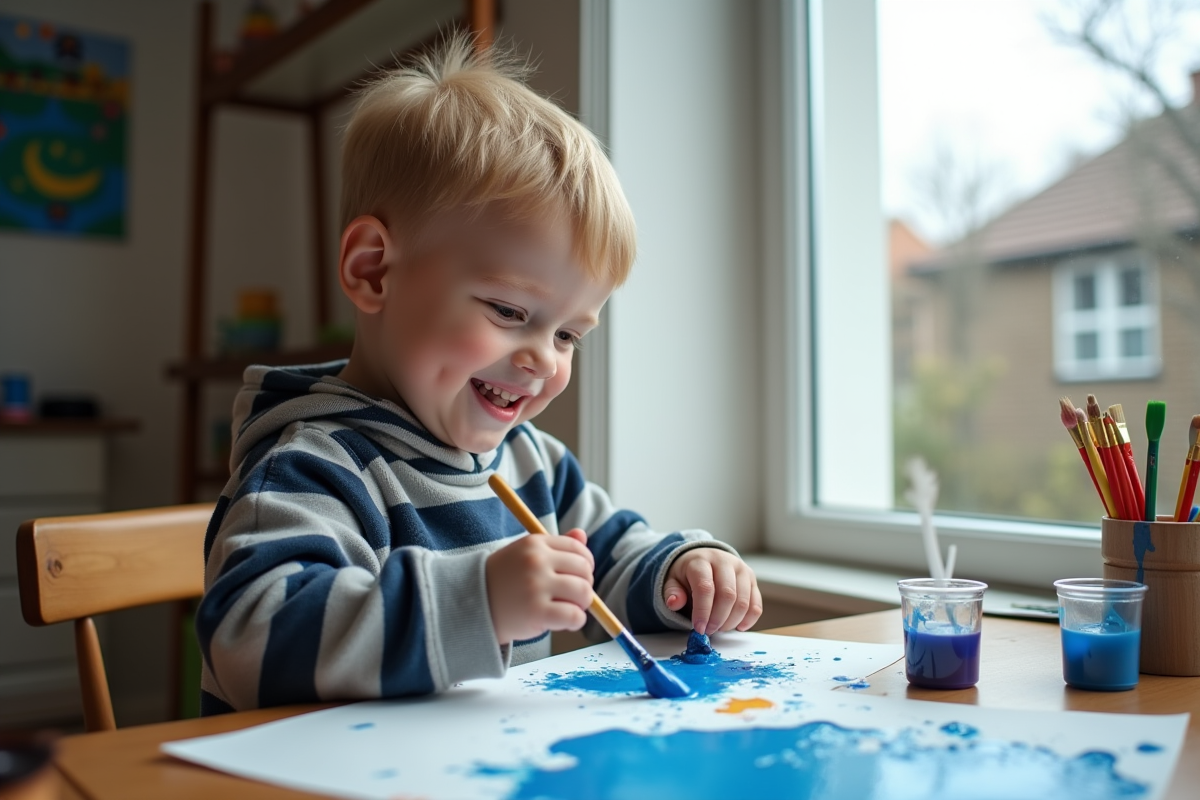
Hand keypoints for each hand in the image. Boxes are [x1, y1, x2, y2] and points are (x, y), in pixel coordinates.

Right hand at [486, 529, 593, 644]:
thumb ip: (556, 545)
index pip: (578, 550)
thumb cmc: (504, 580)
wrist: (472, 606)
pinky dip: (576, 621)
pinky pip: (575, 616)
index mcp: (535, 544)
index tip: (579, 577)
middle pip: (584, 570)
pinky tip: (565, 622)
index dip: (585, 565)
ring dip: (582, 604)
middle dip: (585, 585)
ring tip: (569, 609)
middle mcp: (536, 562)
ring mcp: (536, 587)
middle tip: (574, 596)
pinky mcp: (537, 613)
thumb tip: (582, 535)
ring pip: (583, 593)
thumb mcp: (526, 554)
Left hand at [663, 549, 761, 634]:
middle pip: (727, 595)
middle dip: (718, 619)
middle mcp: (724, 561)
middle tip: (709, 631)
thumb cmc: (688, 574)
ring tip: (719, 628)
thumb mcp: (672, 581)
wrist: (704, 560)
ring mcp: (741, 569)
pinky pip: (756, 604)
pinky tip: (737, 627)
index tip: (699, 628)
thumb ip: (672, 592)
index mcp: (701, 561)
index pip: (705, 587)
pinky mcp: (752, 579)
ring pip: (743, 601)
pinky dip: (748, 620)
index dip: (702, 611)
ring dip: (732, 621)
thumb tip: (674, 602)